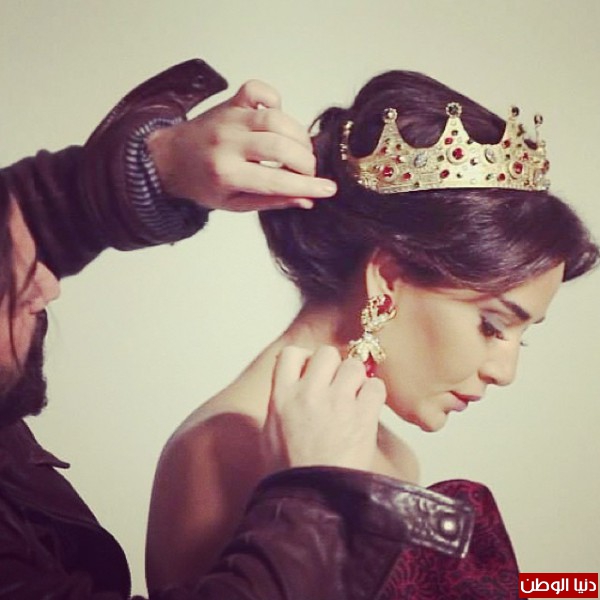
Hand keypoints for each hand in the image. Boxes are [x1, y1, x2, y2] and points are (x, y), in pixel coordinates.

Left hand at [147, 80, 336, 210]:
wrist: (170, 159)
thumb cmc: (205, 185)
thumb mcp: (235, 204)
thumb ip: (272, 201)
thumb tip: (307, 200)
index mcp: (227, 174)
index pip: (277, 181)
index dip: (308, 186)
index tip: (329, 189)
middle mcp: (228, 143)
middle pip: (280, 147)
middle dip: (306, 162)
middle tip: (309, 171)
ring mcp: (229, 118)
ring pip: (276, 119)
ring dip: (298, 135)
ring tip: (300, 151)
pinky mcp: (231, 102)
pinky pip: (259, 90)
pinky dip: (275, 101)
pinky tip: (277, 120)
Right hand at [264, 346, 385, 471]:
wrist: (316, 502)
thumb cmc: (292, 474)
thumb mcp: (270, 435)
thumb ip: (280, 404)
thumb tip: (291, 387)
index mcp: (282, 398)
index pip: (291, 353)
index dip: (305, 359)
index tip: (311, 371)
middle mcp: (309, 393)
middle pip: (326, 353)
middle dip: (333, 366)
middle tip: (336, 385)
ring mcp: (337, 402)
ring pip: (353, 365)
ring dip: (355, 379)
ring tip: (353, 399)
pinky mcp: (363, 416)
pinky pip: (376, 386)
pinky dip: (374, 395)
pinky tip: (367, 409)